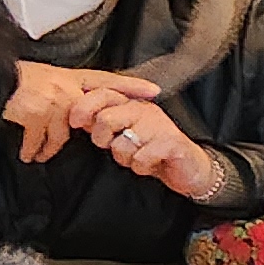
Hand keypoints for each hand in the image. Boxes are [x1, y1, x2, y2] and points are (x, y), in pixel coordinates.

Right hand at [6, 59, 154, 161]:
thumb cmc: (9, 75)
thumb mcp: (38, 75)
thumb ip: (57, 89)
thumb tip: (65, 104)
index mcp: (67, 75)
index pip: (105, 80)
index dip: (130, 86)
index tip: (154, 91)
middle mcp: (64, 88)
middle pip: (92, 111)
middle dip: (103, 127)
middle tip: (115, 143)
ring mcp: (53, 103)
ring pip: (63, 134)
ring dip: (50, 146)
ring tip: (42, 155)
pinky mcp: (38, 117)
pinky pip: (41, 141)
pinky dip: (34, 150)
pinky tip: (29, 156)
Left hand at [72, 91, 224, 201]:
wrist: (189, 169)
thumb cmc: (151, 150)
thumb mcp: (122, 133)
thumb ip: (101, 122)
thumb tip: (73, 116)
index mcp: (131, 104)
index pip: (101, 95)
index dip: (83, 108)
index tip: (74, 122)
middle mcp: (145, 110)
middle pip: (106, 118)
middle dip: (102, 138)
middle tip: (111, 146)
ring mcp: (160, 125)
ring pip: (122, 142)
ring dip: (123, 157)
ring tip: (135, 157)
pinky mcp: (172, 143)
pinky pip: (140, 158)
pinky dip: (140, 167)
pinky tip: (149, 164)